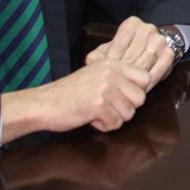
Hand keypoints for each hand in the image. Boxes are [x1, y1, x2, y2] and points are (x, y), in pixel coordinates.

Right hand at [0, 58, 151, 142]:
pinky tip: (91, 118)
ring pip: (129, 113)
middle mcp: (111, 73)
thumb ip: (119, 78)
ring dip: (114, 118)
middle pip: (140, 99)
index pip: (146, 78)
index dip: (136, 92)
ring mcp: (105, 88)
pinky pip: (115, 123)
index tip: (122, 98)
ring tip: (97, 113)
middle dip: (125, 108)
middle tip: (107, 108)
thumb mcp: (96, 75)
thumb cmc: (70, 92)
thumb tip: (143, 89)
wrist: (44, 103)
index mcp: (113, 64)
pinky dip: (104, 126)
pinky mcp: (98, 105)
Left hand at [86, 16, 175, 90]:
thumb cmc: (124, 51)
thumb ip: (98, 56)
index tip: (107, 76)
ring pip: (147, 62)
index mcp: (132, 24)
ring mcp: (160, 39)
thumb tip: (93, 63)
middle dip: (123, 74)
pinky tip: (143, 86)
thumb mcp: (108, 50)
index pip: (118, 46)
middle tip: (116, 87)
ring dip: (137, 78)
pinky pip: (161, 67)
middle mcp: (147, 29)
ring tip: (128, 90)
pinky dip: (152, 78)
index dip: (112, 64)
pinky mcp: (170, 51)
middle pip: (132, 56)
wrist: (148, 47)